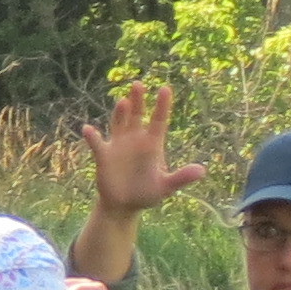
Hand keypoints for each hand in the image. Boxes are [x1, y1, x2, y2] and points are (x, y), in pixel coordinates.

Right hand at [77, 83, 206, 218]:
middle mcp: (135, 139)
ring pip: (119, 123)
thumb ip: (181, 178)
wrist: (123, 206)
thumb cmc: (147, 194)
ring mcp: (118, 145)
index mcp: (152, 144)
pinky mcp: (103, 156)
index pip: (159, 120)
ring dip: (119, 113)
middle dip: (138, 100)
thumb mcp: (165, 187)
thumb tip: (202, 171)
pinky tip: (88, 130)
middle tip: (138, 84)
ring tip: (122, 102)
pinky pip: (97, 143)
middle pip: (138, 115)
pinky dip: (92, 137)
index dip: (162, 105)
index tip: (165, 89)